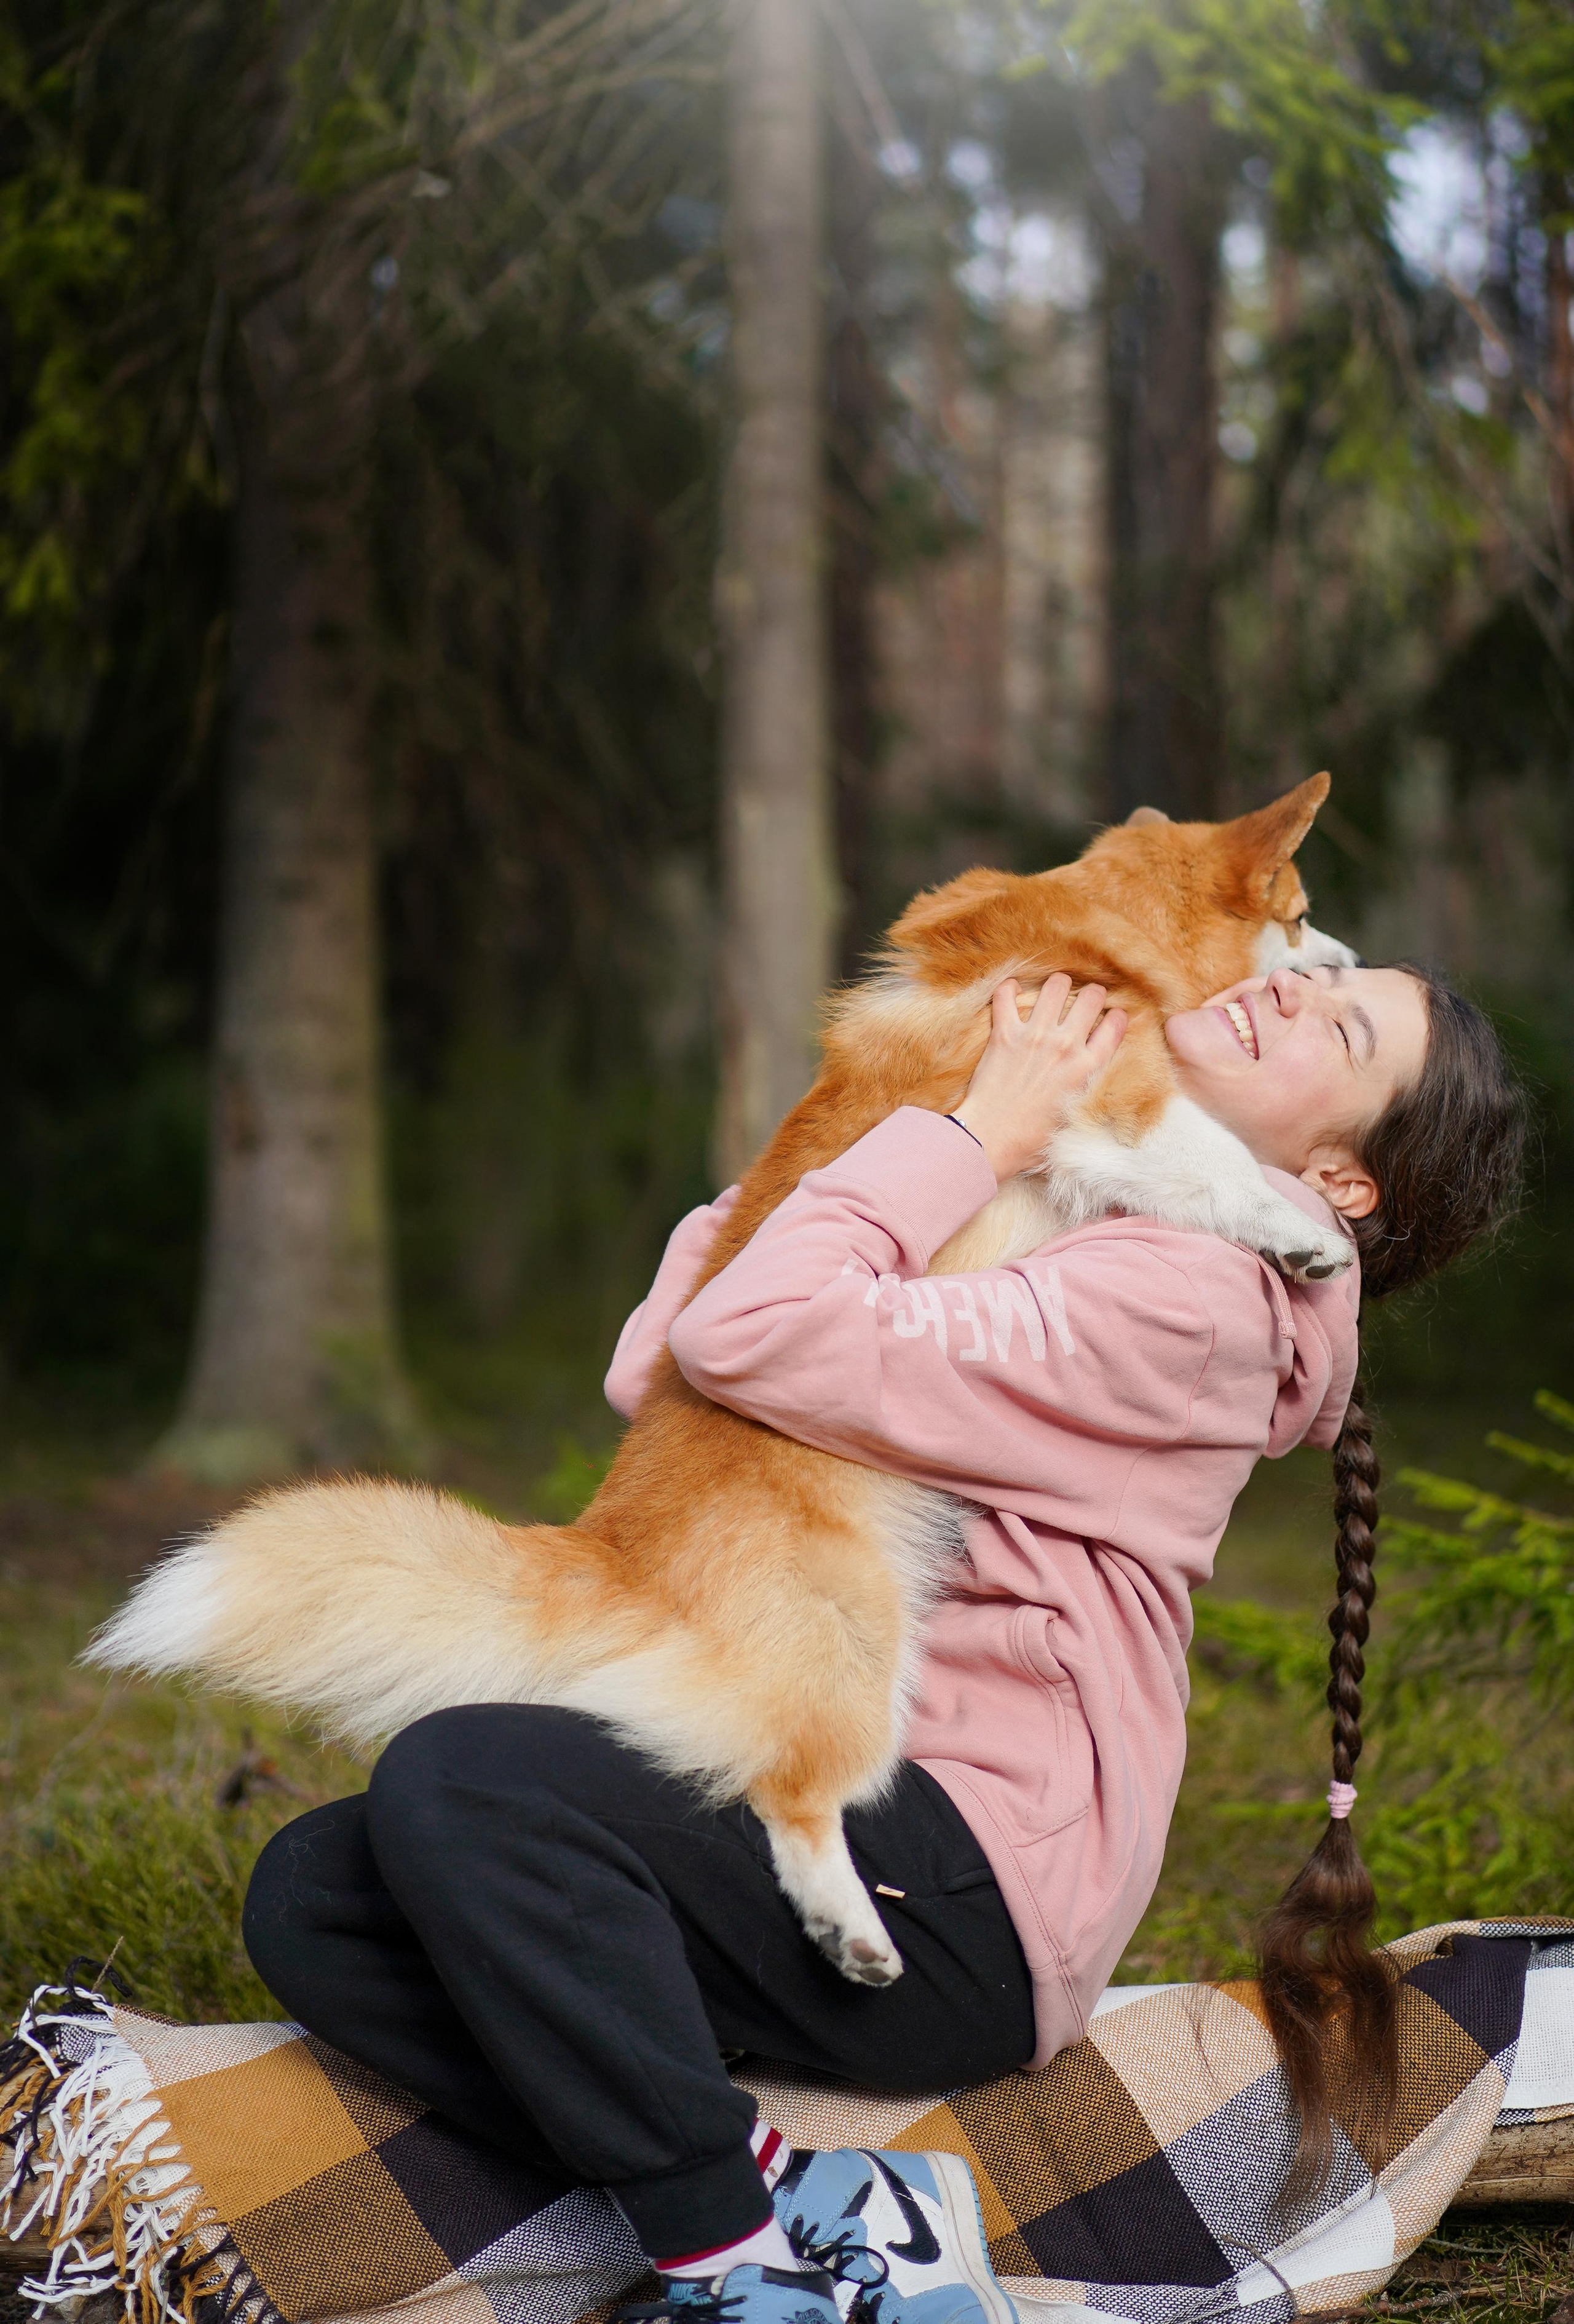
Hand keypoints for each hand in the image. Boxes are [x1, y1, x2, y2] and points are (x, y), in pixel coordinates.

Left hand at [952, 974, 1126, 1180]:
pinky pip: (1006, 996)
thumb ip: (1089, 1090)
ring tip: (1054, 990)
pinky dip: (1009, 989)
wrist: (994, 1139)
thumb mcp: (1077, 1115)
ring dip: (1057, 985)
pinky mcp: (1004, 1034)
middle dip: (1091, 994)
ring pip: (1056, 986)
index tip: (1109, 1017)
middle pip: (1091, 997)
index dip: (1115, 1017)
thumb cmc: (1034, 1138)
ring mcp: (1035, 1036)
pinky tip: (1013, 992)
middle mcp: (1066, 1046)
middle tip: (1083, 1000)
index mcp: (1087, 1068)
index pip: (1114, 1025)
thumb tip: (1092, 1078)